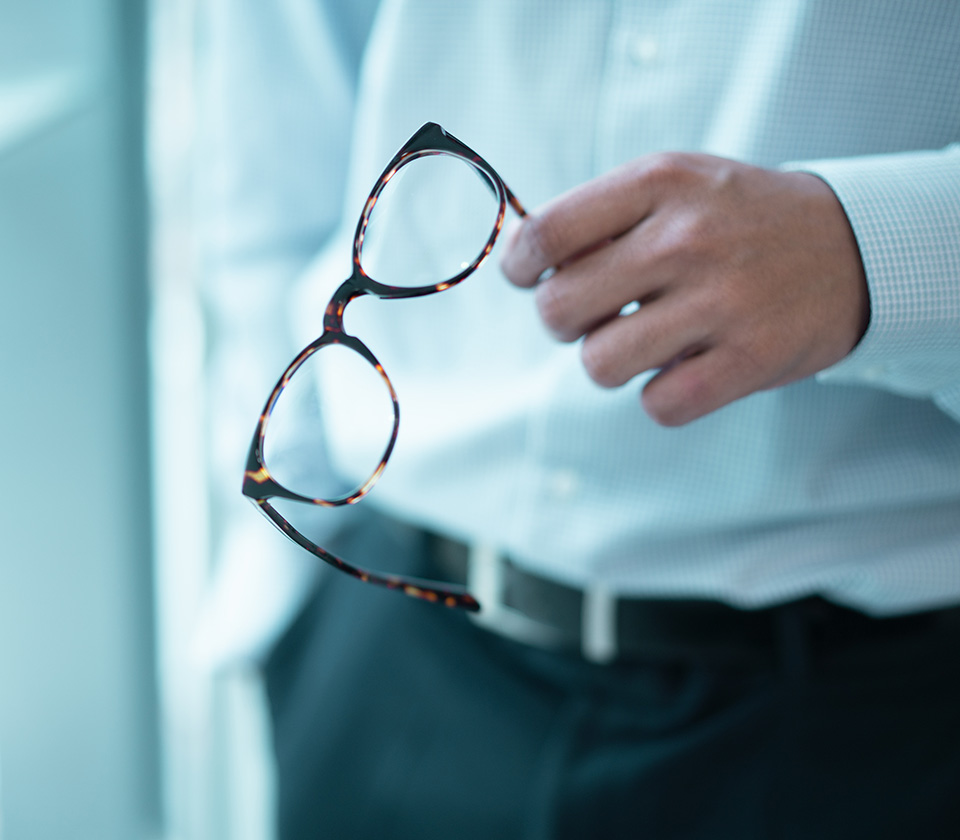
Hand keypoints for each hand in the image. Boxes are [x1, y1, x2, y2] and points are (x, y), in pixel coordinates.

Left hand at [500, 153, 869, 425]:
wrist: (851, 246)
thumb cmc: (737, 219)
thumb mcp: (674, 184)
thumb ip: (599, 216)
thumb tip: (520, 262)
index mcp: (659, 183)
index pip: (546, 235)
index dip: (519, 267)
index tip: (527, 279)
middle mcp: (687, 239)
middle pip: (559, 310)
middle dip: (563, 322)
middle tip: (596, 314)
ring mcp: (722, 301)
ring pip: (600, 365)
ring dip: (610, 362)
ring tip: (643, 341)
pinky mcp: (751, 359)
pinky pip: (660, 405)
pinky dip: (661, 397)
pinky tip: (684, 368)